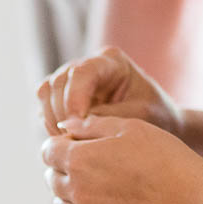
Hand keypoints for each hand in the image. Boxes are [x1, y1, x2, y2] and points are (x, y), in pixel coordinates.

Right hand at [37, 47, 184, 138]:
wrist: (157, 123)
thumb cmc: (154, 116)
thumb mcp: (137, 117)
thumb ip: (106, 117)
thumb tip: (71, 124)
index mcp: (111, 62)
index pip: (82, 72)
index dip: (74, 98)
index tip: (77, 125)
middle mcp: (88, 65)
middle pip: (58, 81)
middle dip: (61, 113)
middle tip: (72, 140)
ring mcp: (73, 79)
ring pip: (46, 91)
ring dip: (51, 119)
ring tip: (68, 141)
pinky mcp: (64, 96)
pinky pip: (45, 106)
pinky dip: (50, 124)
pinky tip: (66, 140)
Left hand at [42, 116, 202, 203]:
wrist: (191, 200)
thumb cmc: (165, 157)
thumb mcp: (130, 127)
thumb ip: (92, 124)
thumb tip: (65, 125)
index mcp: (79, 160)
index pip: (48, 151)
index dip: (60, 144)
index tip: (76, 142)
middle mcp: (76, 190)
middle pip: (52, 177)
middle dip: (64, 167)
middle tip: (90, 162)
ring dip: (69, 193)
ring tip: (93, 184)